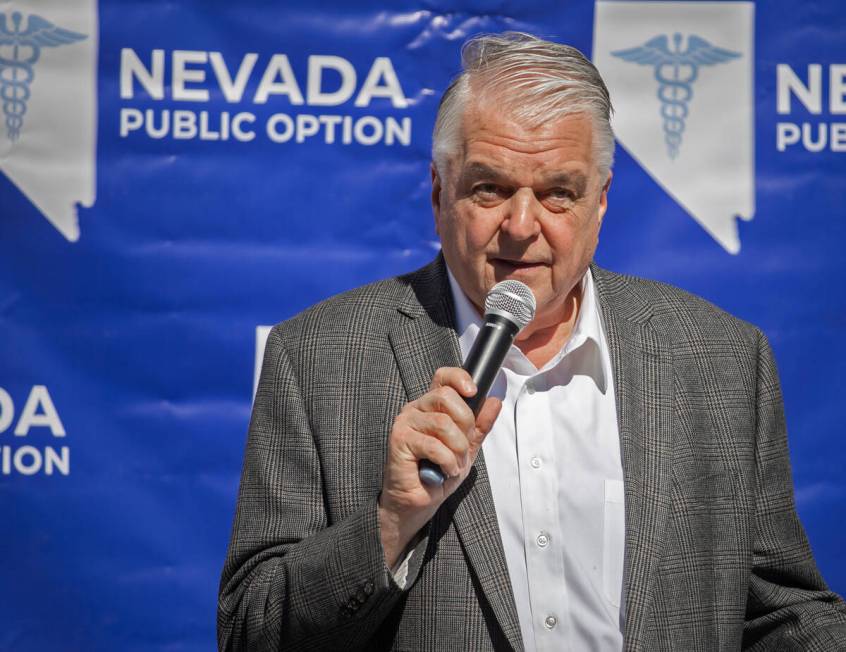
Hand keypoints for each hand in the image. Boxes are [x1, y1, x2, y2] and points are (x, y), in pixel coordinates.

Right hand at [378, 367, 500, 567]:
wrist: (416, 504)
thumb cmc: (437, 475)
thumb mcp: (467, 449)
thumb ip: (479, 426)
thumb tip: (494, 401)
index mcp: (430, 407)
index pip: (443, 377)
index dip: (459, 378)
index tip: (474, 392)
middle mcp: (415, 409)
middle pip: (446, 397)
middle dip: (464, 424)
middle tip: (463, 448)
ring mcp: (405, 423)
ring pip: (442, 423)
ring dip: (457, 449)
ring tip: (454, 464)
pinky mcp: (399, 441)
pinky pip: (433, 445)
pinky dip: (446, 461)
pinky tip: (444, 470)